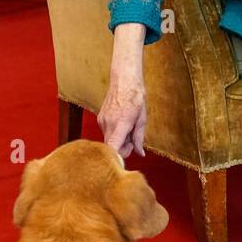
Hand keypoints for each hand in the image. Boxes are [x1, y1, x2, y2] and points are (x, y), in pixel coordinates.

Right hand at [100, 24, 147, 157]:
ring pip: (109, 140)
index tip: (124, 162)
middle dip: (122, 149)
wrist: (124, 80)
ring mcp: (102, 121)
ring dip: (119, 140)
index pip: (113, 148)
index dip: (117, 158)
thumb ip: (139, 138)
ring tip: (129, 129)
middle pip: (111, 147)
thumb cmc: (136, 97)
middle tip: (133, 142)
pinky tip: (122, 125)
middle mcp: (108, 124)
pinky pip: (107, 133)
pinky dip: (115, 134)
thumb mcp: (142, 119)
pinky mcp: (100, 118)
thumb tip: (140, 153)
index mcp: (120, 124)